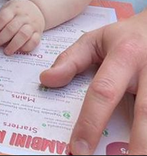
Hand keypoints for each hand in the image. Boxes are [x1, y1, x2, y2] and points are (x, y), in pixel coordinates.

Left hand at [0, 0, 44, 54]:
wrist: (37, 8)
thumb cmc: (18, 10)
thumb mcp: (8, 7)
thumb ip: (2, 18)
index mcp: (14, 8)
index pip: (4, 17)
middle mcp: (24, 16)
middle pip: (12, 28)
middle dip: (2, 38)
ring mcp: (32, 24)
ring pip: (23, 35)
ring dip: (13, 45)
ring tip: (7, 51)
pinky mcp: (38, 33)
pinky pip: (34, 41)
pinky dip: (26, 47)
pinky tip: (19, 50)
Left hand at [40, 9, 146, 154]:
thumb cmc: (124, 38)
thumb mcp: (95, 40)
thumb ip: (71, 60)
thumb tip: (46, 80)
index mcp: (124, 56)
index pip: (104, 92)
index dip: (90, 122)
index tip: (78, 148)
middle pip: (144, 114)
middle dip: (135, 146)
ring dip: (146, 144)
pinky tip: (142, 149)